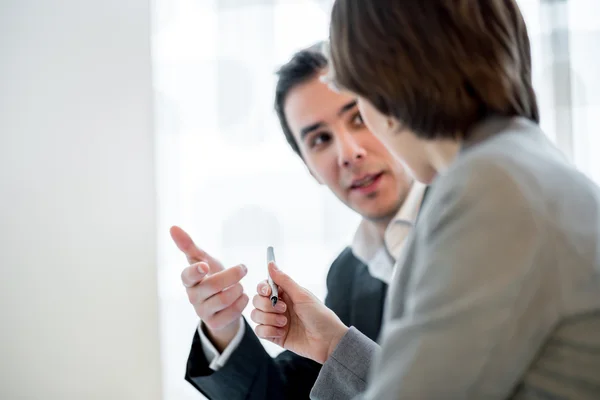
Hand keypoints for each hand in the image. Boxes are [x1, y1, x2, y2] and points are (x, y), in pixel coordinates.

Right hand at [170, 226, 249, 350]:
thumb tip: (172, 227)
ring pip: (224, 299)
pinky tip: (242, 297)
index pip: (187, 276)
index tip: (205, 266)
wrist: (221, 302)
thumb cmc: (210, 275)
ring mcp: (203, 312)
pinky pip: (233, 313)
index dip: (195, 271)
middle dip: (232, 275)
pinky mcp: (215, 323)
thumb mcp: (202, 259)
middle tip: (243, 268)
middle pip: (212, 286)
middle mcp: (193, 297)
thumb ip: (189, 245)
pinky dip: (242, 302)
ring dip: (238, 288)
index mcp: (189, 280)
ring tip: (240, 285)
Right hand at [250, 262, 347, 363]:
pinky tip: (282, 332)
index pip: (264, 287)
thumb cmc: (319, 315)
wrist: (327, 341)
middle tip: (283, 309)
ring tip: (285, 323)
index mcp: (285, 294)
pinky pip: (259, 331)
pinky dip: (268, 331)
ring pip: (256, 316)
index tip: (268, 292)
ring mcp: (275, 321)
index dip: (262, 289)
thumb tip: (271, 263)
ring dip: (269, 319)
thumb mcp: (301, 295)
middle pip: (257, 301)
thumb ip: (284, 280)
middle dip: (267, 306)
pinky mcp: (274, 336)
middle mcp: (278, 306)